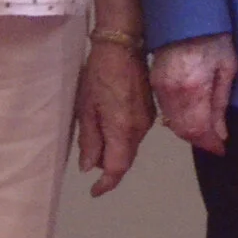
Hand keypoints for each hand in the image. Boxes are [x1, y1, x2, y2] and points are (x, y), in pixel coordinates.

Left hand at [75, 42, 154, 195]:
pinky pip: (136, 133)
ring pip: (131, 146)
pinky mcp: (150, 109)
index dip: (106, 183)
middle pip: (126, 158)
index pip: (117, 167)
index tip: (94, 192)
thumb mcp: (86, 108)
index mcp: (122, 129)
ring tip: (97, 142)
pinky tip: (110, 127)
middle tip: (90, 165)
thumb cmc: (98, 75)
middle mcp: (140, 128)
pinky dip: (123, 138)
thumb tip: (89, 167)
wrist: (122, 45)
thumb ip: (89, 140)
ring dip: (115, 150)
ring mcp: (148, 119)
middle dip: (109, 166)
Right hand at [151, 32, 237, 155]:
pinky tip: (192, 118)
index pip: (199, 128)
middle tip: (216, 143)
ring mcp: (159, 88)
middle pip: (184, 129)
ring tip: (207, 133)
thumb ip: (221, 102)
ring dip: (190, 132)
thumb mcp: (227, 66)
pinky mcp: (154, 82)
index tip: (222, 149)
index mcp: (193, 88)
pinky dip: (179, 120)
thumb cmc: (214, 37)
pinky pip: (166, 110)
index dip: (210, 143)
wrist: (184, 13)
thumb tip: (220, 132)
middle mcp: (172, 93)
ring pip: (173, 123)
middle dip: (201, 140)